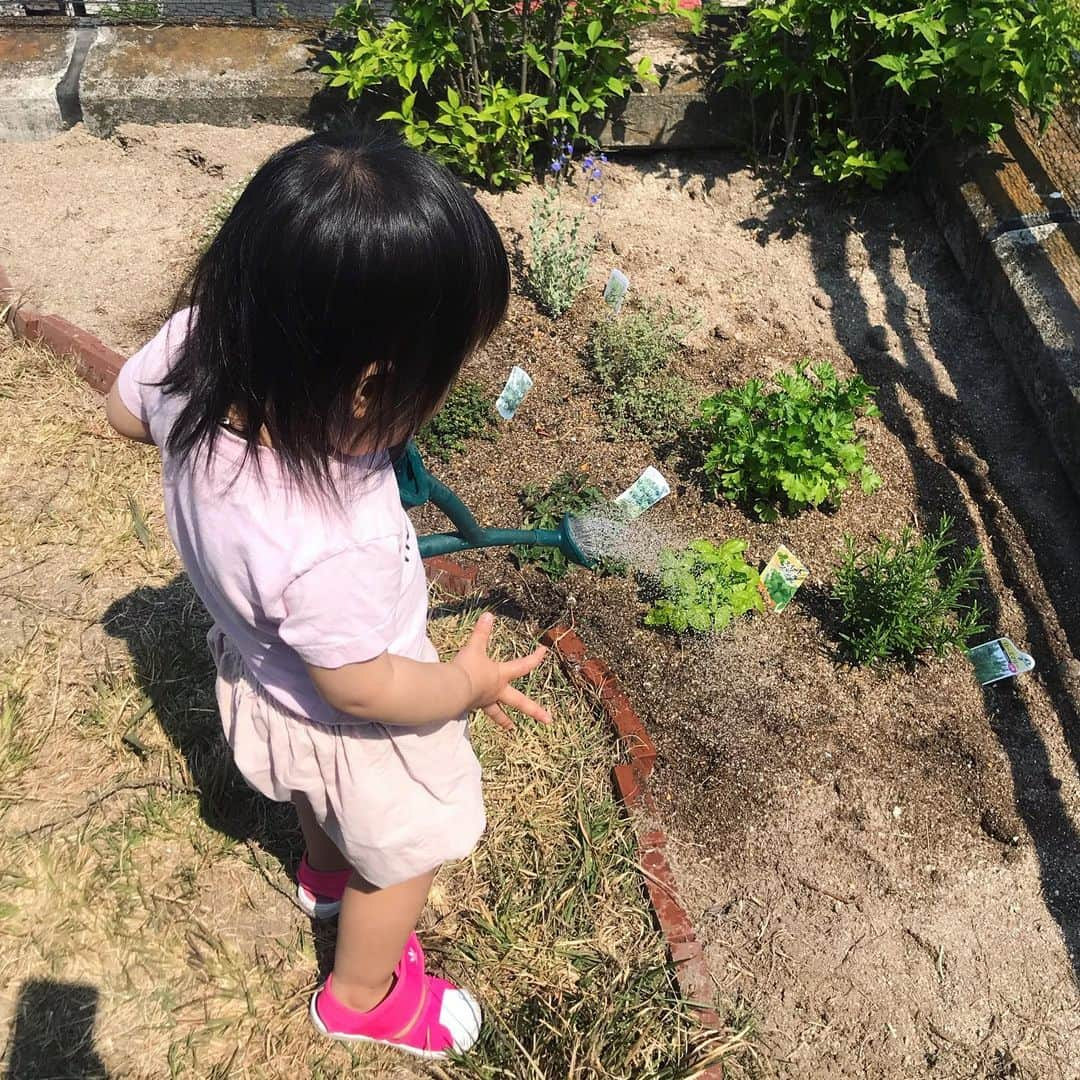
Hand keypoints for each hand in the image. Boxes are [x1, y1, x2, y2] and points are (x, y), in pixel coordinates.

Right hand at [451, 612, 551, 730]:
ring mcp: (484, 701)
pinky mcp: (471, 706)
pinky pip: (479, 711)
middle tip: (548, 720)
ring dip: (505, 720)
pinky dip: (478, 711)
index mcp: (501, 675)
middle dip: (534, 710)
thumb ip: (481, 632)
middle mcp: (496, 691)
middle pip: (520, 702)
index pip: (523, 665)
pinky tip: (474, 711)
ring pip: (498, 713)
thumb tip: (488, 615)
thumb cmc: (467, 669)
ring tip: (511, 727)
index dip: (535, 658)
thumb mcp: (474, 647)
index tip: (545, 651)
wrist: (452, 690)